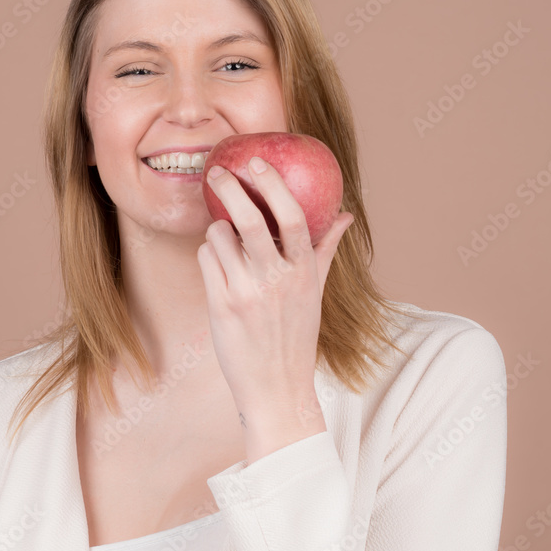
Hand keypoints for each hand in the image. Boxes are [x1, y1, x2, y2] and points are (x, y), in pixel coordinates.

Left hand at [196, 157, 353, 460]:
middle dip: (228, 189)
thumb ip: (326, 249)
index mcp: (305, 271)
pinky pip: (205, 260)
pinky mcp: (221, 305)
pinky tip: (216, 265)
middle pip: (248, 219)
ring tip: (224, 242)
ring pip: (219, 237)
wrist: (276, 387)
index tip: (256, 162)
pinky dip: (208, 254)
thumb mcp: (316, 291)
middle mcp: (277, 279)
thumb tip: (345, 214)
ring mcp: (246, 292)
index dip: (273, 185)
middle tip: (216, 172)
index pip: (292, 217)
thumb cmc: (296, 335)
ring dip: (216, 230)